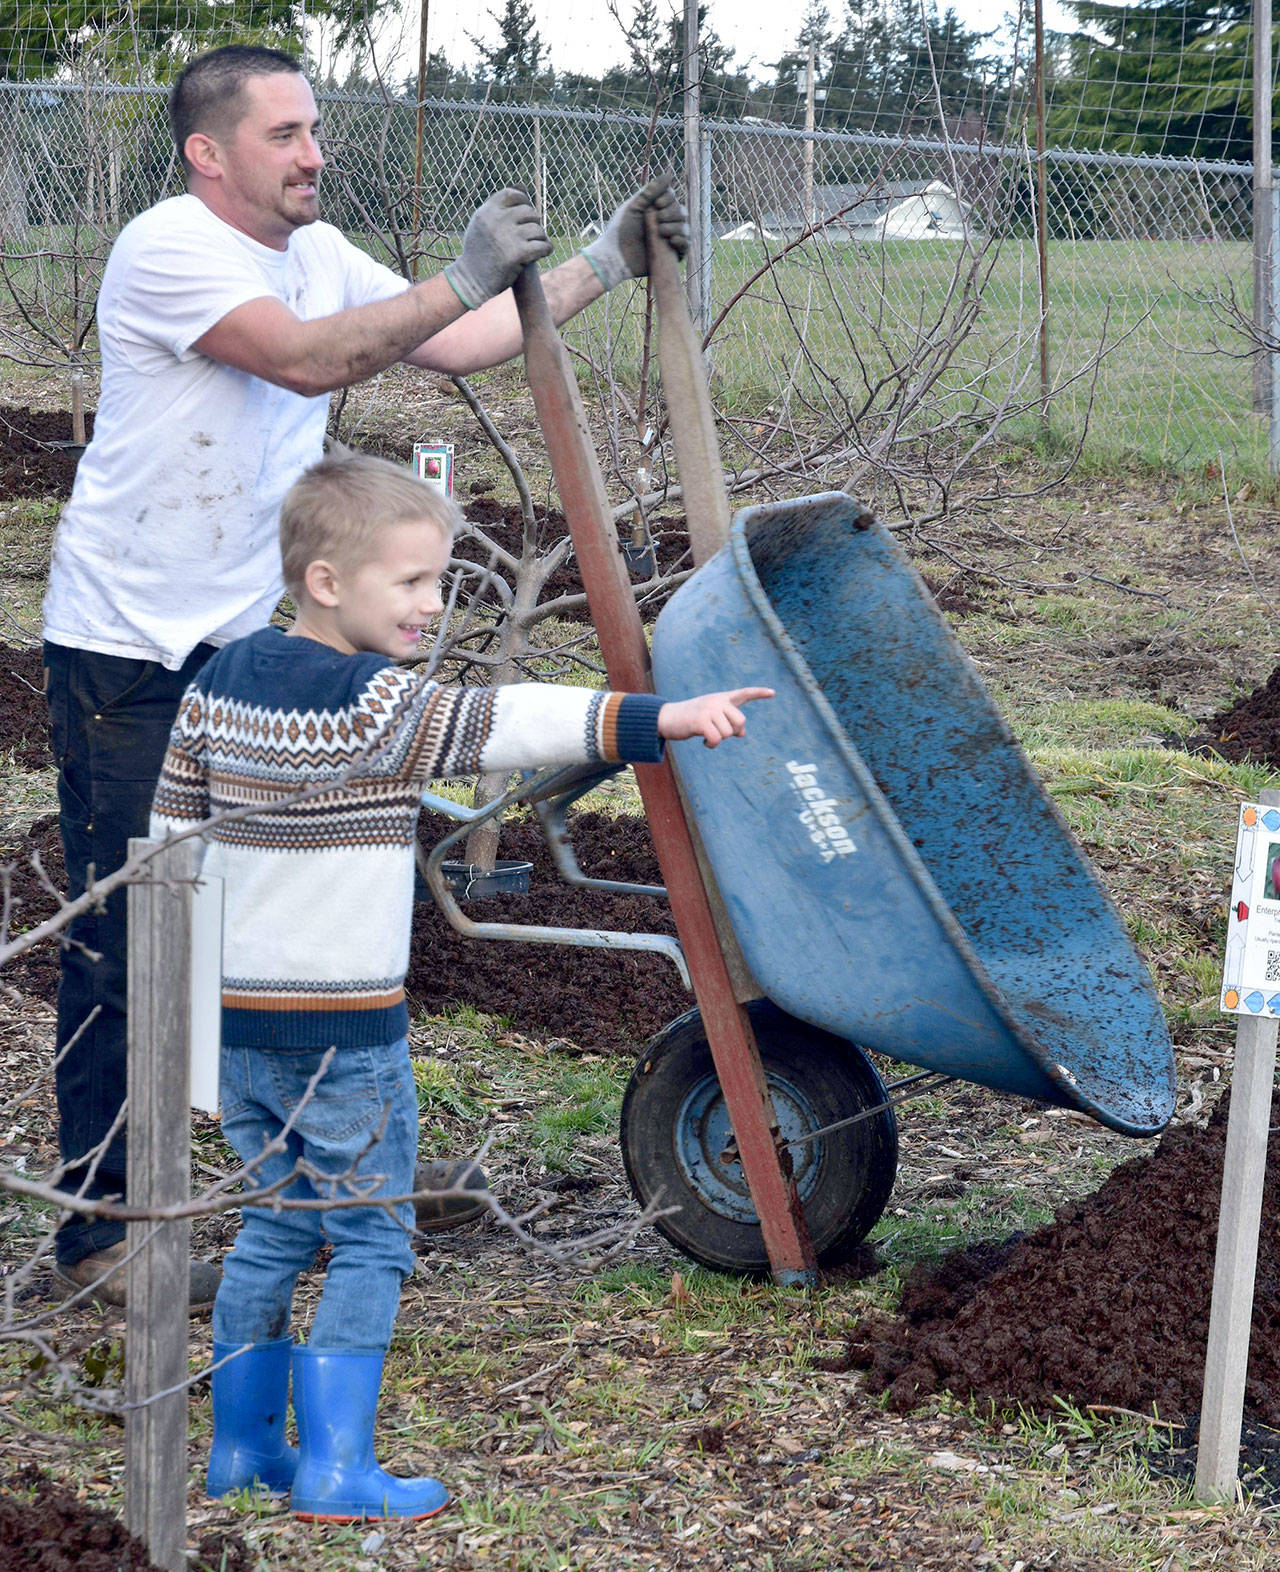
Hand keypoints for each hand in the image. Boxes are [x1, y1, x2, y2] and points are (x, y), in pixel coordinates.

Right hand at [444, 189, 551, 309]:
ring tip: (535, 245)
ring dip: (540, 238)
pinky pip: (542, 245)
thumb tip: (523, 189)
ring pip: (537, 229)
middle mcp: (497, 220)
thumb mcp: (481, 225)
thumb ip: (497, 209)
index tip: (526, 212)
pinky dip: (546, 249)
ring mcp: (508, 236)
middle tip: (531, 234)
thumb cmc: (478, 253)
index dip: (523, 200)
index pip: (512, 194)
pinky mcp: (517, 253)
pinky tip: (545, 251)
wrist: (471, 280)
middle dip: (533, 222)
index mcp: (488, 211)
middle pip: (529, 212)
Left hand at [581, 172, 690, 289]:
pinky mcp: (671, 254)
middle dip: (672, 213)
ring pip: (685, 227)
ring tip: (661, 232)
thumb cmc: (620, 231)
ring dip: (676, 227)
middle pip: (681, 211)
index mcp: (655, 209)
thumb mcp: (634, 207)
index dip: (669, 199)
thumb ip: (650, 191)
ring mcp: (669, 238)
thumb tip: (669, 174)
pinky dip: (682, 241)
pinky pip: (686, 245)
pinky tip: (672, 241)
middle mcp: (664, 222)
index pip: (672, 197)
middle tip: (658, 219)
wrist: (616, 258)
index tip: (658, 204)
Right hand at [657, 687, 773, 747]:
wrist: (666, 718)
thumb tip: (743, 734)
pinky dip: (711, 745)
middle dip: (732, 732)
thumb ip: (728, 722)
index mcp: (721, 698)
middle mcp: (717, 701)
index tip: (773, 692)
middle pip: (740, 722)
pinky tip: (705, 742)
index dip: (759, 693)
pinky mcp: (701, 720)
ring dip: (718, 740)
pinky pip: (716, 739)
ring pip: (728, 733)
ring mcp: (709, 709)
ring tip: (707, 736)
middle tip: (717, 732)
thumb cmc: (690, 719)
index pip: (743, 694)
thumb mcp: (711, 719)